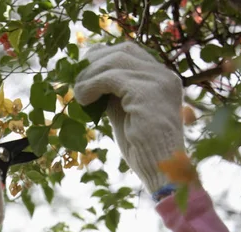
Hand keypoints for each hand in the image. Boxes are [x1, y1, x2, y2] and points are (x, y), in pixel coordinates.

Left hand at [74, 42, 184, 193]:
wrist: (161, 171)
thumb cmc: (142, 150)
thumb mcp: (125, 114)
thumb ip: (115, 95)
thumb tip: (90, 80)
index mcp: (163, 79)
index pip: (131, 52)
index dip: (103, 57)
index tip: (84, 70)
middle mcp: (164, 76)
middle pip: (123, 50)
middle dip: (95, 62)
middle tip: (76, 80)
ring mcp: (158, 82)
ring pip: (115, 61)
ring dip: (90, 75)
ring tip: (77, 94)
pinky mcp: (147, 93)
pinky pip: (111, 78)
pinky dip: (92, 85)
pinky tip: (83, 99)